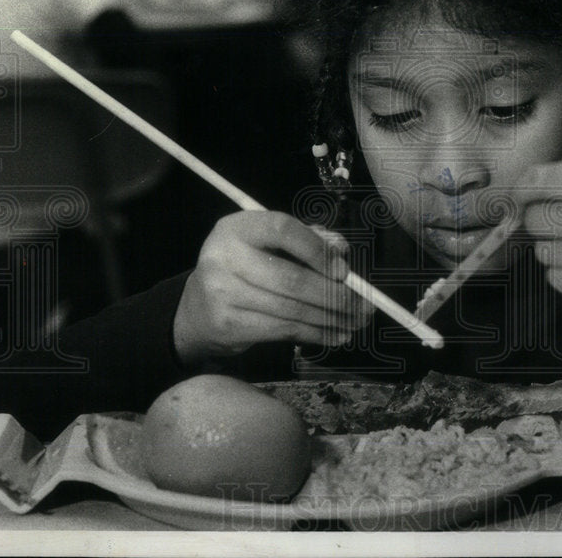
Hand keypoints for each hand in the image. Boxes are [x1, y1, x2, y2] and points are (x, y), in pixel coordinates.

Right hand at [173, 211, 373, 365]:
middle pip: (291, 278)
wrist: (198, 309)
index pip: (283, 229)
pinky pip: (283, 331)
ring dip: (331, 319)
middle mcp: (224, 256)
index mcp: (238, 227)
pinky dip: (316, 334)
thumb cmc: (247, 269)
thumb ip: (308, 240)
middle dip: (335, 296)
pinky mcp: (227, 325)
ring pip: (291, 310)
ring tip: (357, 322)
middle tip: (364, 306)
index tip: (345, 271)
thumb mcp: (270, 245)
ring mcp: (222, 293)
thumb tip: (343, 250)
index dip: (318, 250)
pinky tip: (337, 335)